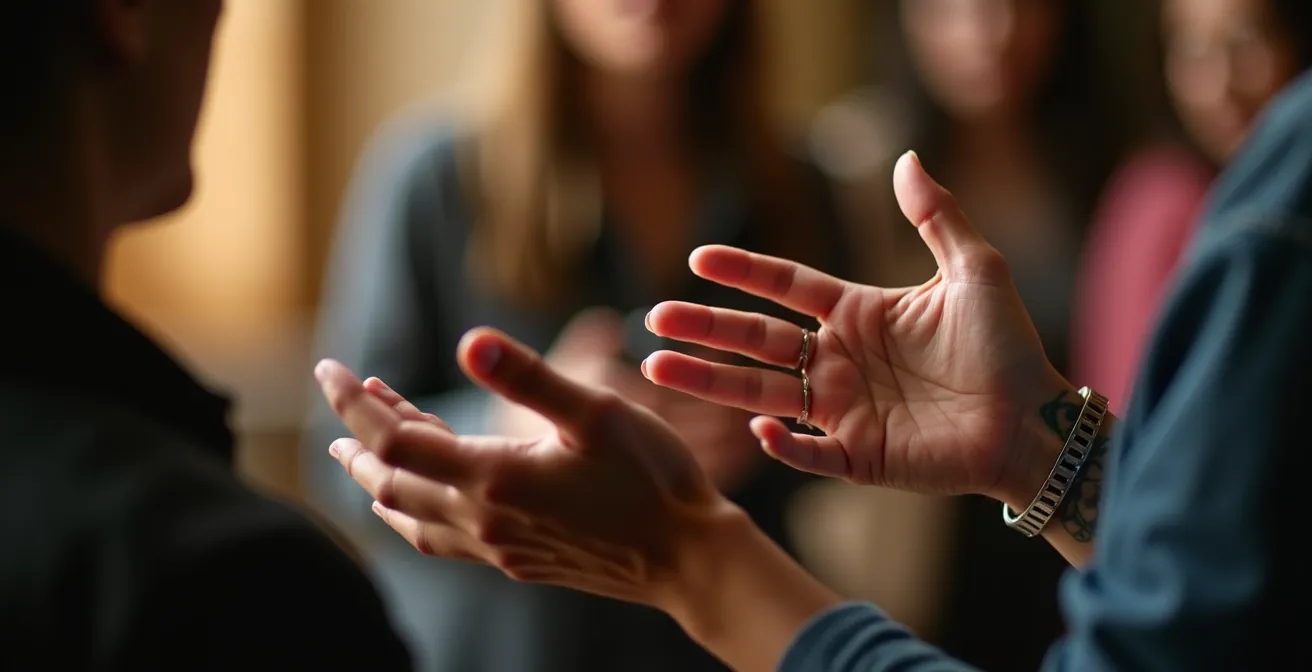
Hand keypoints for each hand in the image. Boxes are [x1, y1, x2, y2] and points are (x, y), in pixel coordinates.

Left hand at [313, 329, 737, 609]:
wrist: (688, 559)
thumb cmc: (652, 478)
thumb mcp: (597, 412)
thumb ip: (529, 377)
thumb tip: (470, 342)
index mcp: (494, 478)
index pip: (393, 438)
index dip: (353, 403)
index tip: (329, 369)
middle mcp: (483, 520)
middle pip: (389, 480)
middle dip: (354, 438)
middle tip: (343, 396)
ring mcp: (497, 548)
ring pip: (409, 516)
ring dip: (376, 479)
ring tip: (354, 453)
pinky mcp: (516, 562)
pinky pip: (440, 540)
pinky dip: (410, 513)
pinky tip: (416, 504)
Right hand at [642, 151, 1071, 503]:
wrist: (1034, 420)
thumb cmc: (1008, 347)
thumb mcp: (974, 270)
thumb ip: (936, 216)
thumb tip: (905, 158)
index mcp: (857, 314)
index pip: (785, 288)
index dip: (743, 273)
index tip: (698, 258)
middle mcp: (839, 361)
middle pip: (756, 340)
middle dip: (705, 328)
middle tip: (655, 317)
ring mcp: (844, 411)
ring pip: (762, 393)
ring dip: (710, 381)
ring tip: (658, 367)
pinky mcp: (859, 458)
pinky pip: (810, 453)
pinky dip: (785, 444)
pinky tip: (760, 426)